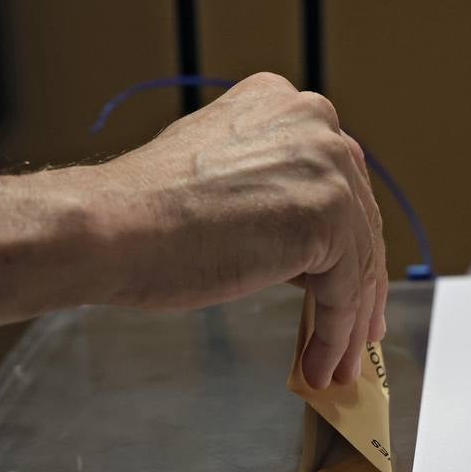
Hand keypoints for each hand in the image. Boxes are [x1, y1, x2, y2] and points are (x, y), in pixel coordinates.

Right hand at [99, 72, 386, 389]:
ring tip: (337, 368)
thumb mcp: (219, 178)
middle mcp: (313, 121)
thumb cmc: (144, 214)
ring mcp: (325, 164)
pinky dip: (334, 336)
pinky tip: (317, 368)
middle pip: (357, 218)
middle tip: (359, 333)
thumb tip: (296, 236)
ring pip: (357, 260)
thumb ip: (264, 190)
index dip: (344, 239)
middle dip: (358, 285)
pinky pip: (344, 291)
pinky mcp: (327, 214)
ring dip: (349, 324)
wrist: (111, 226)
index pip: (334, 180)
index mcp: (283, 103)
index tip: (345, 282)